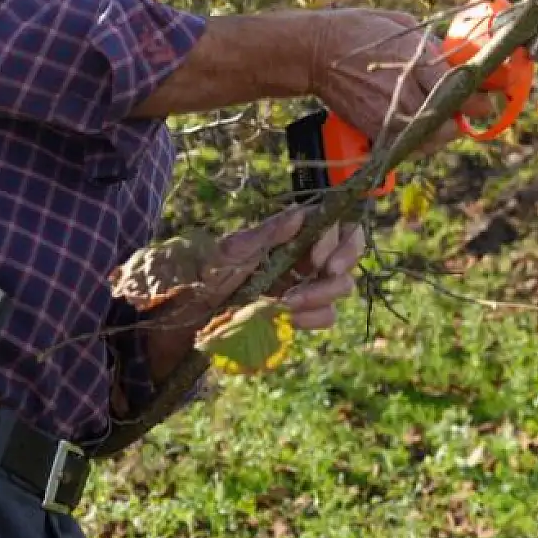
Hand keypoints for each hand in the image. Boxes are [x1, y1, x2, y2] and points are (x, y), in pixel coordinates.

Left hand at [141, 207, 365, 382]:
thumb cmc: (204, 278)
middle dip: (342, 262)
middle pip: (349, 250)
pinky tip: (289, 320)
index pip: (334, 223)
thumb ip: (266, 235)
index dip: (338, 238)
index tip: (318, 259)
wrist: (188, 323)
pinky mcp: (301, 315)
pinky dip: (313, 318)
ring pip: (341, 286)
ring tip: (289, 304)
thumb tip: (300, 214)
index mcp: (289, 233)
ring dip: (322, 294)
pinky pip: (325, 315)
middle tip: (324, 274)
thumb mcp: (229, 254)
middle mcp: (302, 255)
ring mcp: (305, 285)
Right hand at [308, 9, 497, 157]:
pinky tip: (421, 130)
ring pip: (431, 136)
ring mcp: (389, 112)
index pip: (458, 86)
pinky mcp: (375, 128)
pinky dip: (418, 141)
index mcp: (413, 58)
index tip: (486, 97)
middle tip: (472, 110)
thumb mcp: (399, 24)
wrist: (315, 52)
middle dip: (465, 115)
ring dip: (443, 132)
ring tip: (447, 122)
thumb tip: (451, 58)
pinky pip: (407, 144)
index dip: (479, 97)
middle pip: (449, 115)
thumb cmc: (357, 30)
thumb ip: (428, 46)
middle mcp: (405, 89)